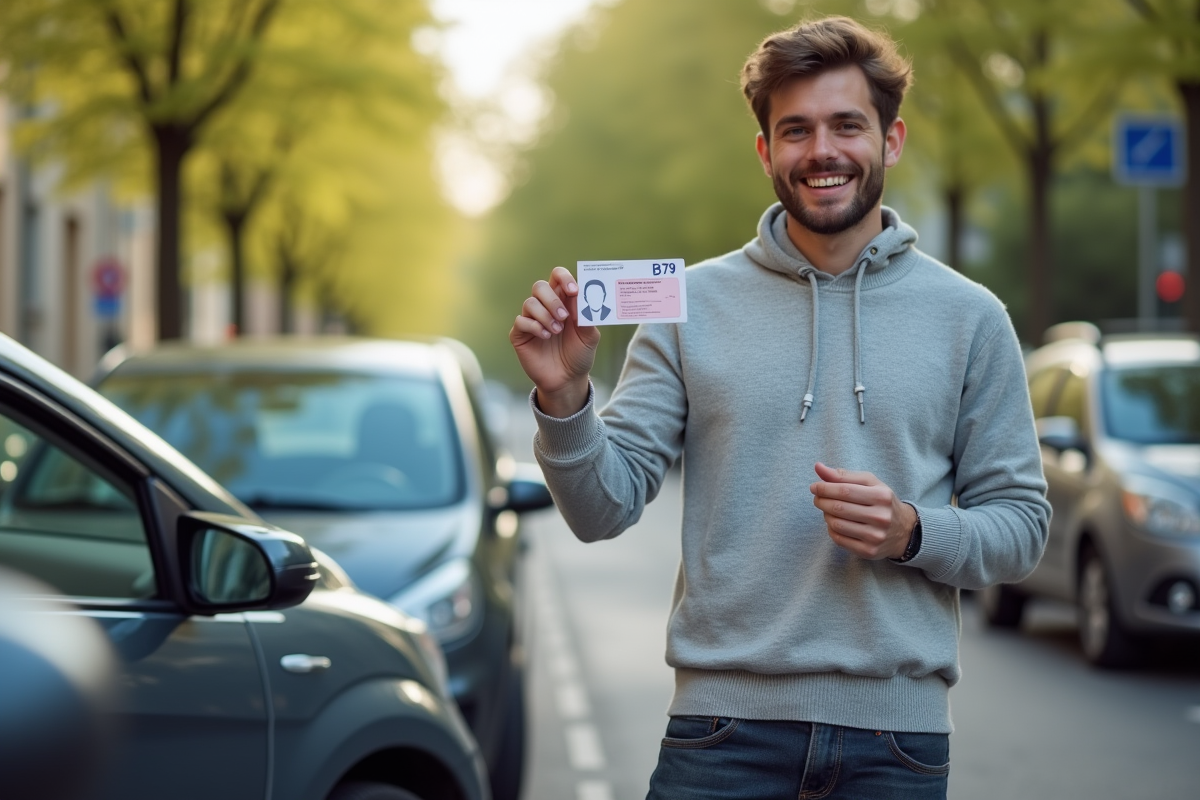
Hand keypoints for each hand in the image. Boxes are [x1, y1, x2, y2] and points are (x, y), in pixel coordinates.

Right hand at [509, 266, 600, 416]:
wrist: (568, 380)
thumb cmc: (579, 355)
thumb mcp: (590, 336)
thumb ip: (587, 317)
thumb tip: (580, 298)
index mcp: (563, 301)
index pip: (557, 277)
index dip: (564, 278)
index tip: (573, 291)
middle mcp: (545, 307)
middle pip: (539, 286)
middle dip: (552, 299)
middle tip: (564, 317)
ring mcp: (531, 320)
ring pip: (529, 303)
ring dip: (545, 315)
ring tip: (556, 332)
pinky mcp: (520, 334)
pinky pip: (521, 321)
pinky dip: (534, 327)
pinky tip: (545, 337)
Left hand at [809, 462, 915, 559]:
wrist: (904, 531)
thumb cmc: (881, 502)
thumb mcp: (869, 483)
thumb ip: (843, 475)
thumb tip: (818, 467)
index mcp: (881, 496)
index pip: (844, 490)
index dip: (824, 488)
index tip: (814, 487)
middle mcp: (881, 517)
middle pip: (839, 508)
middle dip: (822, 501)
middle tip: (817, 498)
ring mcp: (875, 536)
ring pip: (837, 524)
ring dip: (825, 515)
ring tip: (827, 510)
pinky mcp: (869, 551)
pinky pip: (839, 539)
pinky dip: (831, 529)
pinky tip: (834, 523)